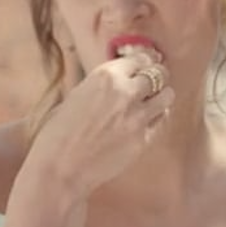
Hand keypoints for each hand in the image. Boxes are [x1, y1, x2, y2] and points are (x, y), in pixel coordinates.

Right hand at [24, 46, 176, 195]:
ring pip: (167, 96)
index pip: (139, 59)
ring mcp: (138, 117)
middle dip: (156, 76)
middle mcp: (126, 92)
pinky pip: (161, 121)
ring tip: (153, 101)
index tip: (146, 64)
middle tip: (153, 82)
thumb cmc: (58, 132)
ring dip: (161, 96)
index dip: (144, 62)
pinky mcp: (143, 139)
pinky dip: (157, 117)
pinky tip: (148, 120)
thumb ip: (101, 86)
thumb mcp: (76, 95)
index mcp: (106, 76)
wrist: (61, 167)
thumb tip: (117, 82)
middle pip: (158, 74)